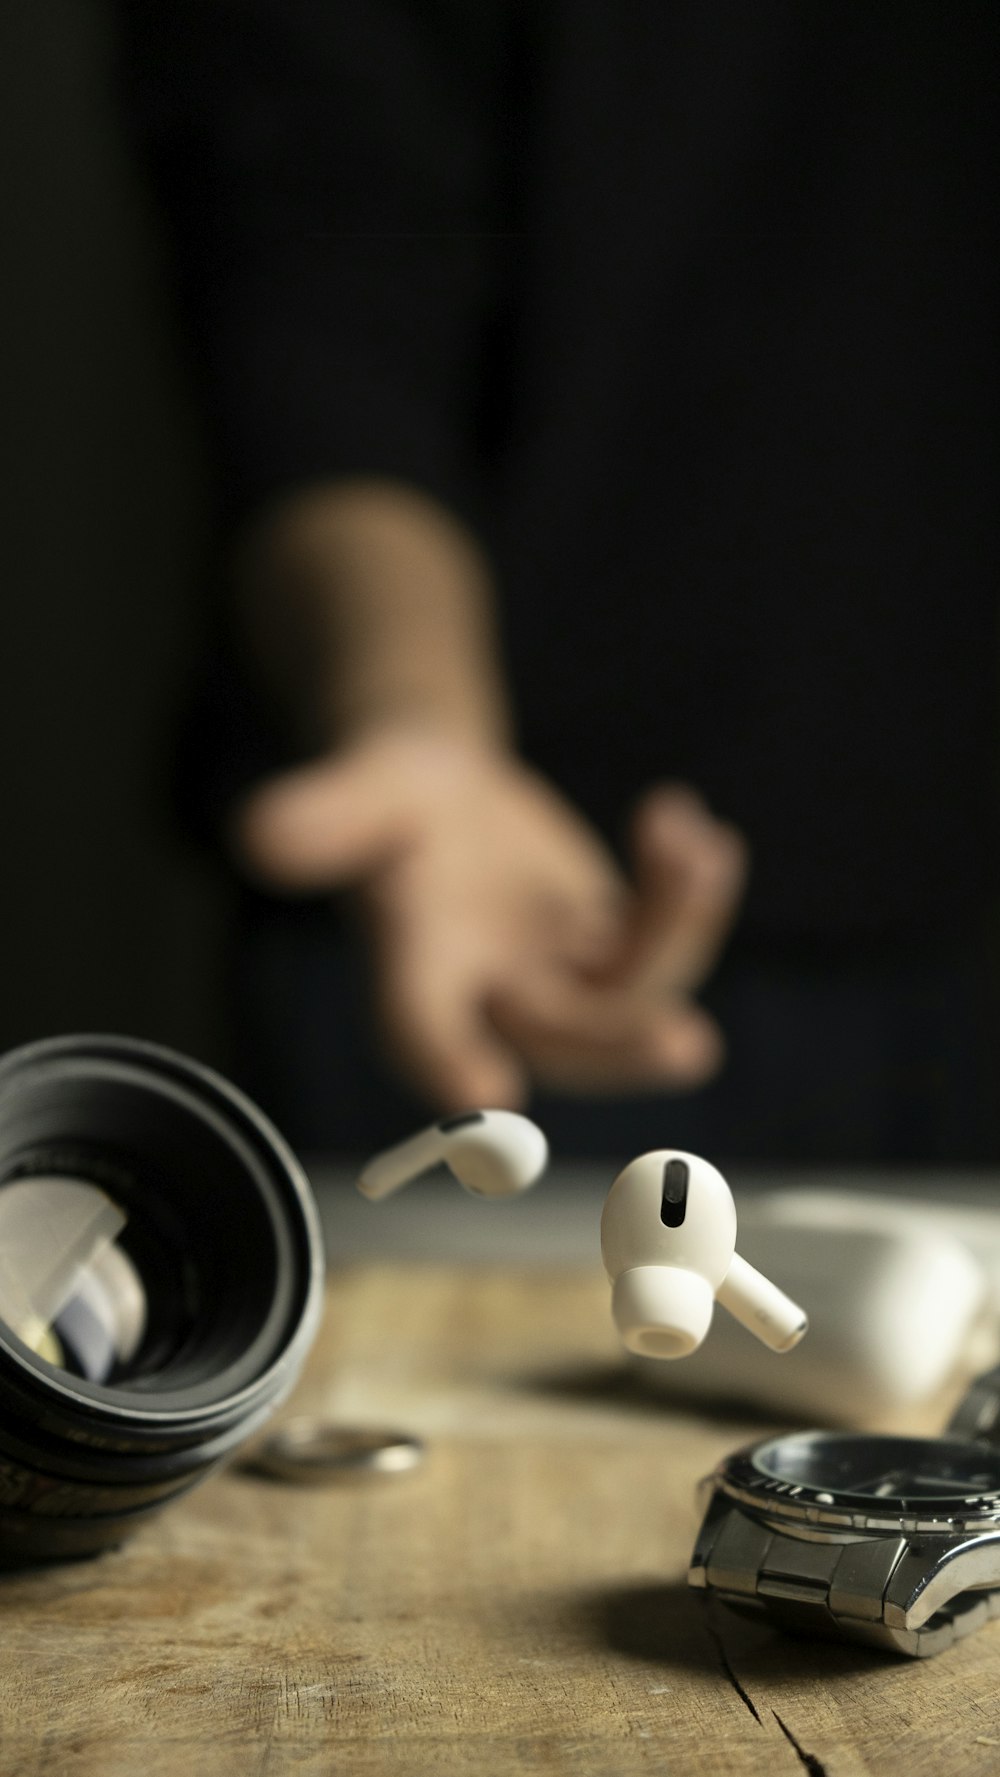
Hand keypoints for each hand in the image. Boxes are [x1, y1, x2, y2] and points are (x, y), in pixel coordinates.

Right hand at [230, 728, 746, 1110]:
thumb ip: (322, 817)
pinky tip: (697, 832)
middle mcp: (487, 997)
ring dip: (675, 935)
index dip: (447, 1059)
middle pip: (557, 1038)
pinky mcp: (607, 951)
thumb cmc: (387, 797)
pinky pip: (662, 943)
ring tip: (694, 848)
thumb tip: (258, 833)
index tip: (485, 1093)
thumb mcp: (359, 789)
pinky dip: (689, 897)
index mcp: (410, 973)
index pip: (419, 1026)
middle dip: (619, 1042)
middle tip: (685, 1044)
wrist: (438, 796)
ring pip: (629, 994)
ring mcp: (557, 980)